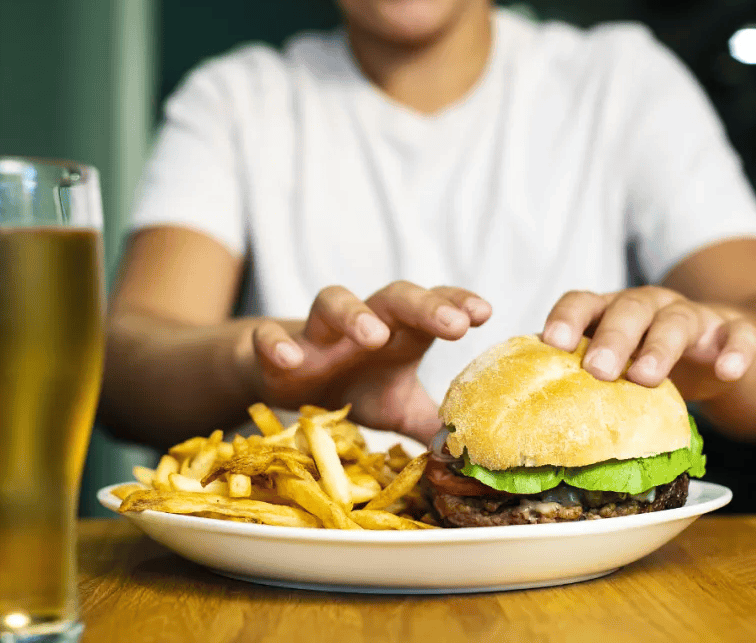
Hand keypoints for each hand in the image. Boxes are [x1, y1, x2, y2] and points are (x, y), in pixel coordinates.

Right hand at [243, 281, 491, 441]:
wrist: (289, 381)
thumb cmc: (357, 387)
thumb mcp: (399, 408)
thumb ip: (432, 424)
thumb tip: (472, 457)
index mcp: (400, 333)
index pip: (433, 307)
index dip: (457, 304)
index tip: (484, 314)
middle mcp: (363, 323)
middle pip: (395, 297)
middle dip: (425, 306)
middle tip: (455, 325)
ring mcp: (318, 333)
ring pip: (332, 302)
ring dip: (353, 314)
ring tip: (373, 335)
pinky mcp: (274, 349)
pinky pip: (270, 336)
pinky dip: (277, 343)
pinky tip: (291, 360)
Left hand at [541, 286, 755, 397]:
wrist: (724, 350)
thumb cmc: (650, 359)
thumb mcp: (619, 363)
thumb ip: (585, 375)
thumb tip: (534, 412)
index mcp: (611, 310)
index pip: (583, 302)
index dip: (567, 317)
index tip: (552, 342)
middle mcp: (649, 305)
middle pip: (628, 310)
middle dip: (612, 338)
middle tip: (596, 370)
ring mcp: (694, 316)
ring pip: (677, 321)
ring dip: (660, 347)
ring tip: (646, 377)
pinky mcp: (734, 332)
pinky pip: (740, 335)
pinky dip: (735, 351)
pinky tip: (727, 371)